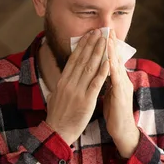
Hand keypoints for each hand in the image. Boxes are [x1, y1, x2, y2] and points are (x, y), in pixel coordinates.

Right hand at [46, 29, 108, 145]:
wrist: (57, 132)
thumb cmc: (56, 117)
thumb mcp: (54, 98)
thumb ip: (58, 88)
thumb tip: (57, 83)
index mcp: (62, 82)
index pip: (73, 60)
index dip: (82, 46)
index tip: (88, 36)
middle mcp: (69, 84)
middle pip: (82, 60)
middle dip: (91, 44)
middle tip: (99, 31)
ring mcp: (78, 92)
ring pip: (89, 68)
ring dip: (98, 52)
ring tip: (105, 40)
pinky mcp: (86, 101)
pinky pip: (96, 83)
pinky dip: (102, 71)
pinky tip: (109, 61)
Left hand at [103, 30, 139, 157]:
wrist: (122, 129)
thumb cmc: (115, 112)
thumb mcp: (109, 92)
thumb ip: (106, 80)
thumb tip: (100, 69)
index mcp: (117, 79)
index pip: (111, 59)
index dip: (107, 46)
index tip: (101, 33)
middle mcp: (122, 80)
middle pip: (116, 58)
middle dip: (111, 43)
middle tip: (106, 28)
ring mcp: (123, 86)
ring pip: (117, 65)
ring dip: (112, 52)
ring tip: (107, 38)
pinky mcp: (121, 95)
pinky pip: (116, 79)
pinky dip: (113, 69)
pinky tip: (109, 60)